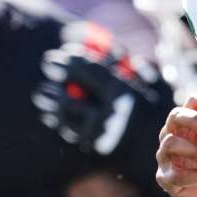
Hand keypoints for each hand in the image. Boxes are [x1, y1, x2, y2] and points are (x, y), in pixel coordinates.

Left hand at [34, 40, 161, 154]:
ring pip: (68, 109)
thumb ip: (129, 66)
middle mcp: (110, 108)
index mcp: (122, 91)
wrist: (156, 149)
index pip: (92, 69)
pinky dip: (58, 120)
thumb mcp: (147, 85)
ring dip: (51, 99)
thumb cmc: (149, 110)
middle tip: (47, 62)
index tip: (63, 51)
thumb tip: (111, 47)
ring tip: (39, 93)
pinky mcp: (94, 143)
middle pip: (77, 86)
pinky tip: (48, 115)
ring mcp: (100, 127)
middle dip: (61, 72)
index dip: (75, 58)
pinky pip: (70, 129)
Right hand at [156, 93, 196, 196]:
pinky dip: (188, 175)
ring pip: (170, 143)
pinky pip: (171, 174)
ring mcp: (166, 155)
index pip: (193, 102)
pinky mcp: (165, 177)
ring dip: (193, 150)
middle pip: (175, 116)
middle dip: (193, 120)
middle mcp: (174, 134)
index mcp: (191, 122)